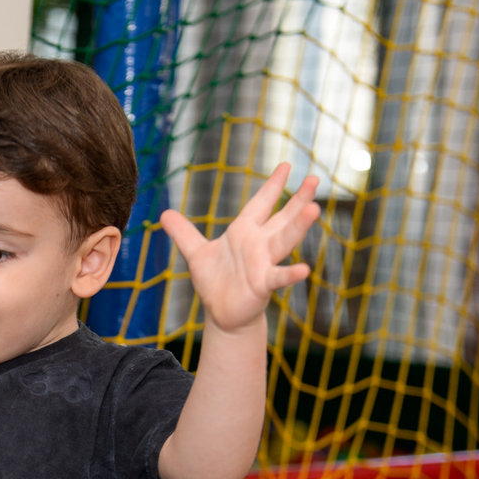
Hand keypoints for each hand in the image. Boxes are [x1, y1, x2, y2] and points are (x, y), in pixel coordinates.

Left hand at [161, 163, 318, 333]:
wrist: (221, 312)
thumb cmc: (215, 281)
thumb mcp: (196, 252)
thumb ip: (183, 232)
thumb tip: (164, 213)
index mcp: (244, 232)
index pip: (260, 204)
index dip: (272, 185)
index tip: (286, 165)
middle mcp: (258, 244)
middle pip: (282, 218)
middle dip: (298, 200)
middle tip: (315, 180)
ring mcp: (263, 263)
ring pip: (284, 240)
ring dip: (299, 226)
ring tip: (314, 209)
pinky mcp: (262, 284)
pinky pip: (278, 277)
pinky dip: (290, 274)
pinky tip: (304, 270)